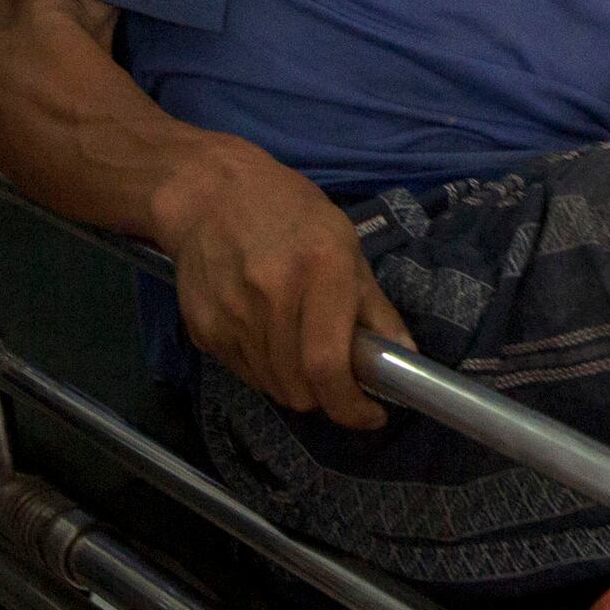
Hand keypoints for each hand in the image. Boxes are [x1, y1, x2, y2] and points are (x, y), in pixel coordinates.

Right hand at [152, 137, 415, 428]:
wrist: (209, 193)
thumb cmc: (289, 212)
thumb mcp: (345, 244)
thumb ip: (374, 306)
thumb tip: (406, 357)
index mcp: (320, 270)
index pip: (328, 365)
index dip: (351, 406)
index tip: (371, 415)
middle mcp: (273, 297)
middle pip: (300, 388)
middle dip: (327, 397)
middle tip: (337, 376)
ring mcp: (232, 316)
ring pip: (273, 388)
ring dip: (295, 383)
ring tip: (301, 347)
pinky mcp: (203, 329)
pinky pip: (244, 373)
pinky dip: (265, 369)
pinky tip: (268, 333)